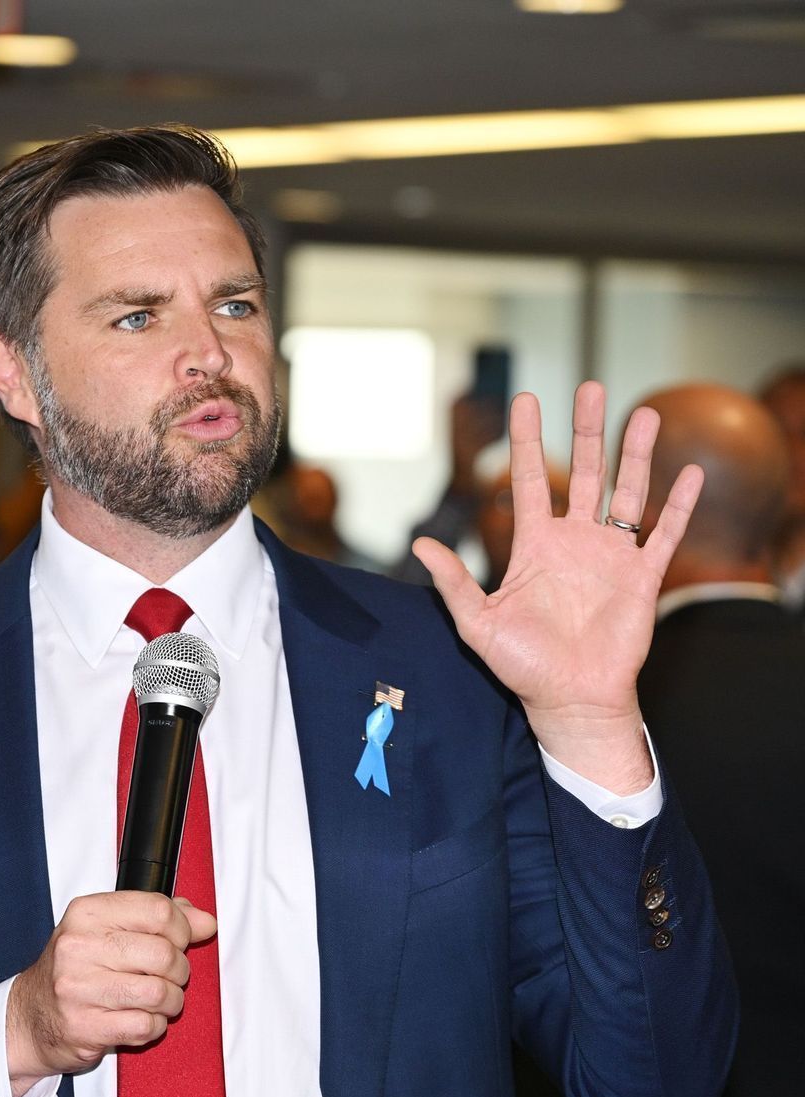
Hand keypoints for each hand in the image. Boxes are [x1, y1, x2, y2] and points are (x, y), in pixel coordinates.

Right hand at [5, 891, 216, 1096]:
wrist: (29, 1016)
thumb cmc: (77, 967)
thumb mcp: (109, 928)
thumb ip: (160, 918)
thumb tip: (206, 921)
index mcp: (88, 913)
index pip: (158, 910)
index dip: (182, 929)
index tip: (179, 941)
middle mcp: (79, 946)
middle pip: (164, 953)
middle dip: (179, 970)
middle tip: (168, 976)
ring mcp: (79, 989)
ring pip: (159, 993)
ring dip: (171, 1001)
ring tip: (158, 1000)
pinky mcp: (84, 1027)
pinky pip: (146, 1026)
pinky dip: (155, 1025)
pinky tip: (142, 1018)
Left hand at [413, 381, 702, 791]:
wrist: (568, 700)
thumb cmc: (521, 666)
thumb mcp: (477, 624)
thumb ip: (453, 583)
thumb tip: (418, 546)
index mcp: (534, 547)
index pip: (532, 480)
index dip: (529, 440)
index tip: (525, 399)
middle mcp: (574, 543)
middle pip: (585, 473)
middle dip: (588, 431)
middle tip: (590, 386)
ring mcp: (610, 557)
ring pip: (627, 493)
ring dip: (636, 454)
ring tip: (645, 414)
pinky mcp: (641, 579)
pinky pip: (663, 535)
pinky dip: (678, 505)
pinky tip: (687, 473)